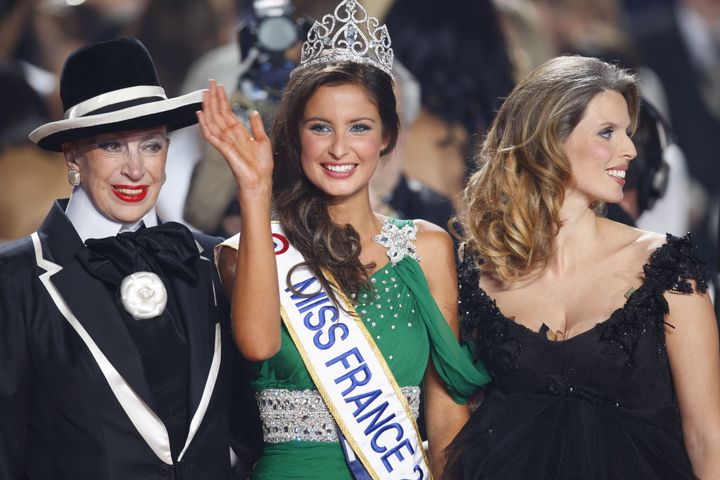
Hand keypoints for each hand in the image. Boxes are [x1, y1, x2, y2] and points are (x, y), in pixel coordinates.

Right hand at [197, 80, 273, 196]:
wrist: (260, 181)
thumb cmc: (262, 166)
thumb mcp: (263, 141)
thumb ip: (257, 126)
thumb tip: (254, 112)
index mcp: (239, 133)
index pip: (227, 112)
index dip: (223, 99)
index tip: (219, 87)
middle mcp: (230, 136)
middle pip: (218, 113)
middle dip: (214, 97)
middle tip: (210, 83)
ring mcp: (225, 142)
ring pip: (213, 121)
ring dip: (209, 106)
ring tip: (205, 93)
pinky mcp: (223, 149)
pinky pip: (211, 135)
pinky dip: (205, 124)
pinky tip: (201, 114)